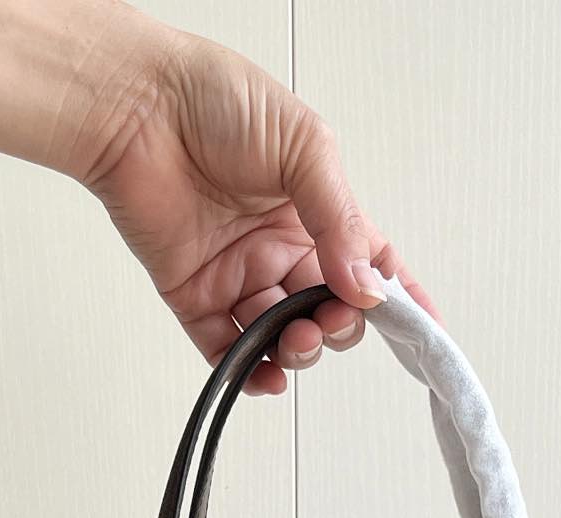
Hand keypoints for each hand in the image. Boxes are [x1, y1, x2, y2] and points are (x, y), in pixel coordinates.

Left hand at [66, 8, 434, 393]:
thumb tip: (366, 285)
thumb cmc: (215, 99)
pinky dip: (248, 371)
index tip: (424, 332)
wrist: (136, 105)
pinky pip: (225, 348)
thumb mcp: (304, 147)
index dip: (399, 299)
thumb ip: (339, 220)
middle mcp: (281, 245)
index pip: (370, 263)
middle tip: (329, 318)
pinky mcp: (194, 293)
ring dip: (298, 350)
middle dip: (339, 326)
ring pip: (282, 336)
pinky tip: (266, 374)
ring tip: (296, 339)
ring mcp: (239, 272)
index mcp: (316, 209)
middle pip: (328, 310)